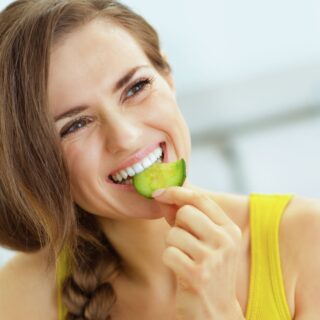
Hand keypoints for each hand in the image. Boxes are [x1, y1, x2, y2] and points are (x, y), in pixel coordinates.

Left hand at [153, 186, 244, 319]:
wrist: (216, 312)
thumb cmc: (207, 271)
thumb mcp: (206, 242)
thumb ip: (188, 218)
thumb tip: (165, 197)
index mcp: (229, 229)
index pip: (201, 199)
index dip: (177, 192)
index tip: (160, 193)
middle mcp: (225, 241)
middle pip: (185, 212)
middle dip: (176, 225)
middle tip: (184, 242)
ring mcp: (212, 258)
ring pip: (173, 233)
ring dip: (172, 245)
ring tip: (184, 258)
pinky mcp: (197, 275)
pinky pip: (168, 253)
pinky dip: (169, 260)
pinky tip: (180, 270)